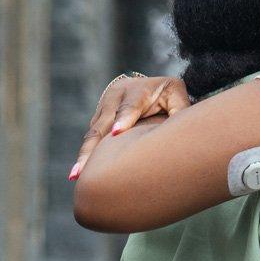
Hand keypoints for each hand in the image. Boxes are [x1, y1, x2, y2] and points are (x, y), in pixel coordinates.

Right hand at [69, 75, 189, 179]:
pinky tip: (79, 173)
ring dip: (84, 154)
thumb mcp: (176, 95)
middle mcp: (116, 97)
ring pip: (93, 133)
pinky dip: (86, 154)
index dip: (124, 119)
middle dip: (94, 147)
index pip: (129, 106)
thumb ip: (179, 110)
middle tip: (86, 167)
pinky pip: (91, 137)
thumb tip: (182, 129)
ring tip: (77, 175)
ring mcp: (103, 107)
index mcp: (138, 90)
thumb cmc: (166, 94)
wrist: (148, 85)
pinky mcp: (98, 118)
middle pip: (103, 124)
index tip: (116, 133)